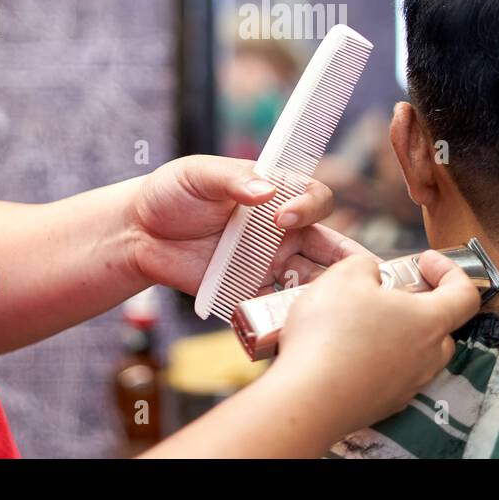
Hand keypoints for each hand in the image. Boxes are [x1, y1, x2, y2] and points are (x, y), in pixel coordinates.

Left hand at [128, 154, 374, 295]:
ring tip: (327, 305)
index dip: (310, 207)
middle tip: (361, 271)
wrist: (137, 233)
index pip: (315, 199)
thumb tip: (266, 190)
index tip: (282, 216)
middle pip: (328, 247)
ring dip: (322, 293)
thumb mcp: (197, 173)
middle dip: (350, 260)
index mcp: (275, 197)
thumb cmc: (171, 193)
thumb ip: (232, 179)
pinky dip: (286, 318)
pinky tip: (292, 325)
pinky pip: (274, 309)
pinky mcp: (247, 293)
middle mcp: (280, 233)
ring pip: (309, 282)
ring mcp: (267, 265)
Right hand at [268, 250, 481, 442]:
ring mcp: (406, 386)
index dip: (450, 271)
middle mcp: (426, 358)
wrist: (307, 399)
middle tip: (390, 293)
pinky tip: (345, 352)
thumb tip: (370, 275)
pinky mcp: (383, 405)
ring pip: (414, 353)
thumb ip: (366, 265)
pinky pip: (389, 376)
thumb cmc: (331, 333)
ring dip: (395, 334)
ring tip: (361, 322)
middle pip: (440, 327)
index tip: (425, 261)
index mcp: (429, 322)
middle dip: (419, 306)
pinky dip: (375, 360)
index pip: (465, 295)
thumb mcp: (345, 274)